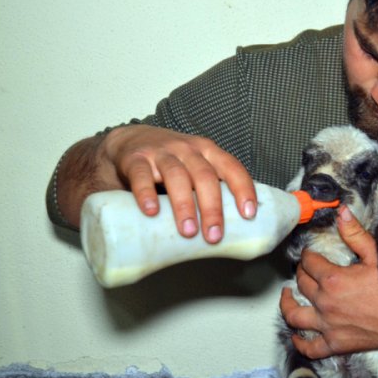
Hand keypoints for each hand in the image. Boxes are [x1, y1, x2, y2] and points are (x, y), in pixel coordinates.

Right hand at [103, 124, 255, 242]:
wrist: (128, 141)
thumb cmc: (171, 163)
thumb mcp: (193, 169)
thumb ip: (208, 191)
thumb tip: (232, 231)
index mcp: (208, 152)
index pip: (232, 168)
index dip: (243, 189)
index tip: (249, 215)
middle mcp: (188, 149)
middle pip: (205, 176)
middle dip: (212, 208)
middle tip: (214, 236)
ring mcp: (161, 153)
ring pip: (176, 176)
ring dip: (185, 205)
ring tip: (188, 231)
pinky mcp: (135, 160)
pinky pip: (141, 175)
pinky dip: (146, 193)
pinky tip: (151, 211)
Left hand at [279, 207, 377, 357]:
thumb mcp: (376, 256)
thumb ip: (355, 234)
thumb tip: (342, 212)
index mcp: (333, 280)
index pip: (309, 263)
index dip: (308, 255)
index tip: (310, 253)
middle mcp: (325, 303)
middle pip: (302, 285)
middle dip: (301, 273)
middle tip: (305, 269)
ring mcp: (328, 325)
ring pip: (295, 316)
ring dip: (287, 304)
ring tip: (287, 296)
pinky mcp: (335, 343)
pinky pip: (310, 347)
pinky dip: (300, 342)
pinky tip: (297, 335)